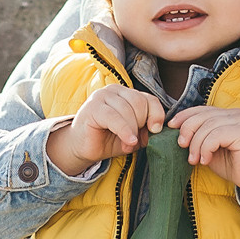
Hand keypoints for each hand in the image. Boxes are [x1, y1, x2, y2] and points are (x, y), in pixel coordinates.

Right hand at [48, 86, 164, 174]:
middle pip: (140, 103)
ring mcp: (101, 96)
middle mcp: (114, 90)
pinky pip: (115, 118)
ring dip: (132, 131)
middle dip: (141, 124)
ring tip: (128, 144)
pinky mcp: (92, 107)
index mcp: (126, 93)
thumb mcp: (133, 135)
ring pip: (128, 110)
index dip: (156, 114)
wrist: (83, 148)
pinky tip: (128, 142)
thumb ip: (145, 130)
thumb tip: (155, 129)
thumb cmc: (108, 139)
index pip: (149, 98)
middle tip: (134, 139)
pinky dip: (125, 131)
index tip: (155, 130)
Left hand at [169, 106, 239, 200]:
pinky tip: (205, 160)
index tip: (171, 126)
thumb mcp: (209, 148)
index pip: (201, 109)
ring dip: (196, 144)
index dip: (184, 116)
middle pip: (203, 116)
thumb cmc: (232, 164)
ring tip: (194, 159)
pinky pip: (216, 136)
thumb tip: (175, 130)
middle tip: (182, 146)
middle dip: (188, 131)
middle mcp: (236, 114)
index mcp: (228, 114)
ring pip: (208, 126)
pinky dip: (206, 148)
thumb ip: (198, 137)